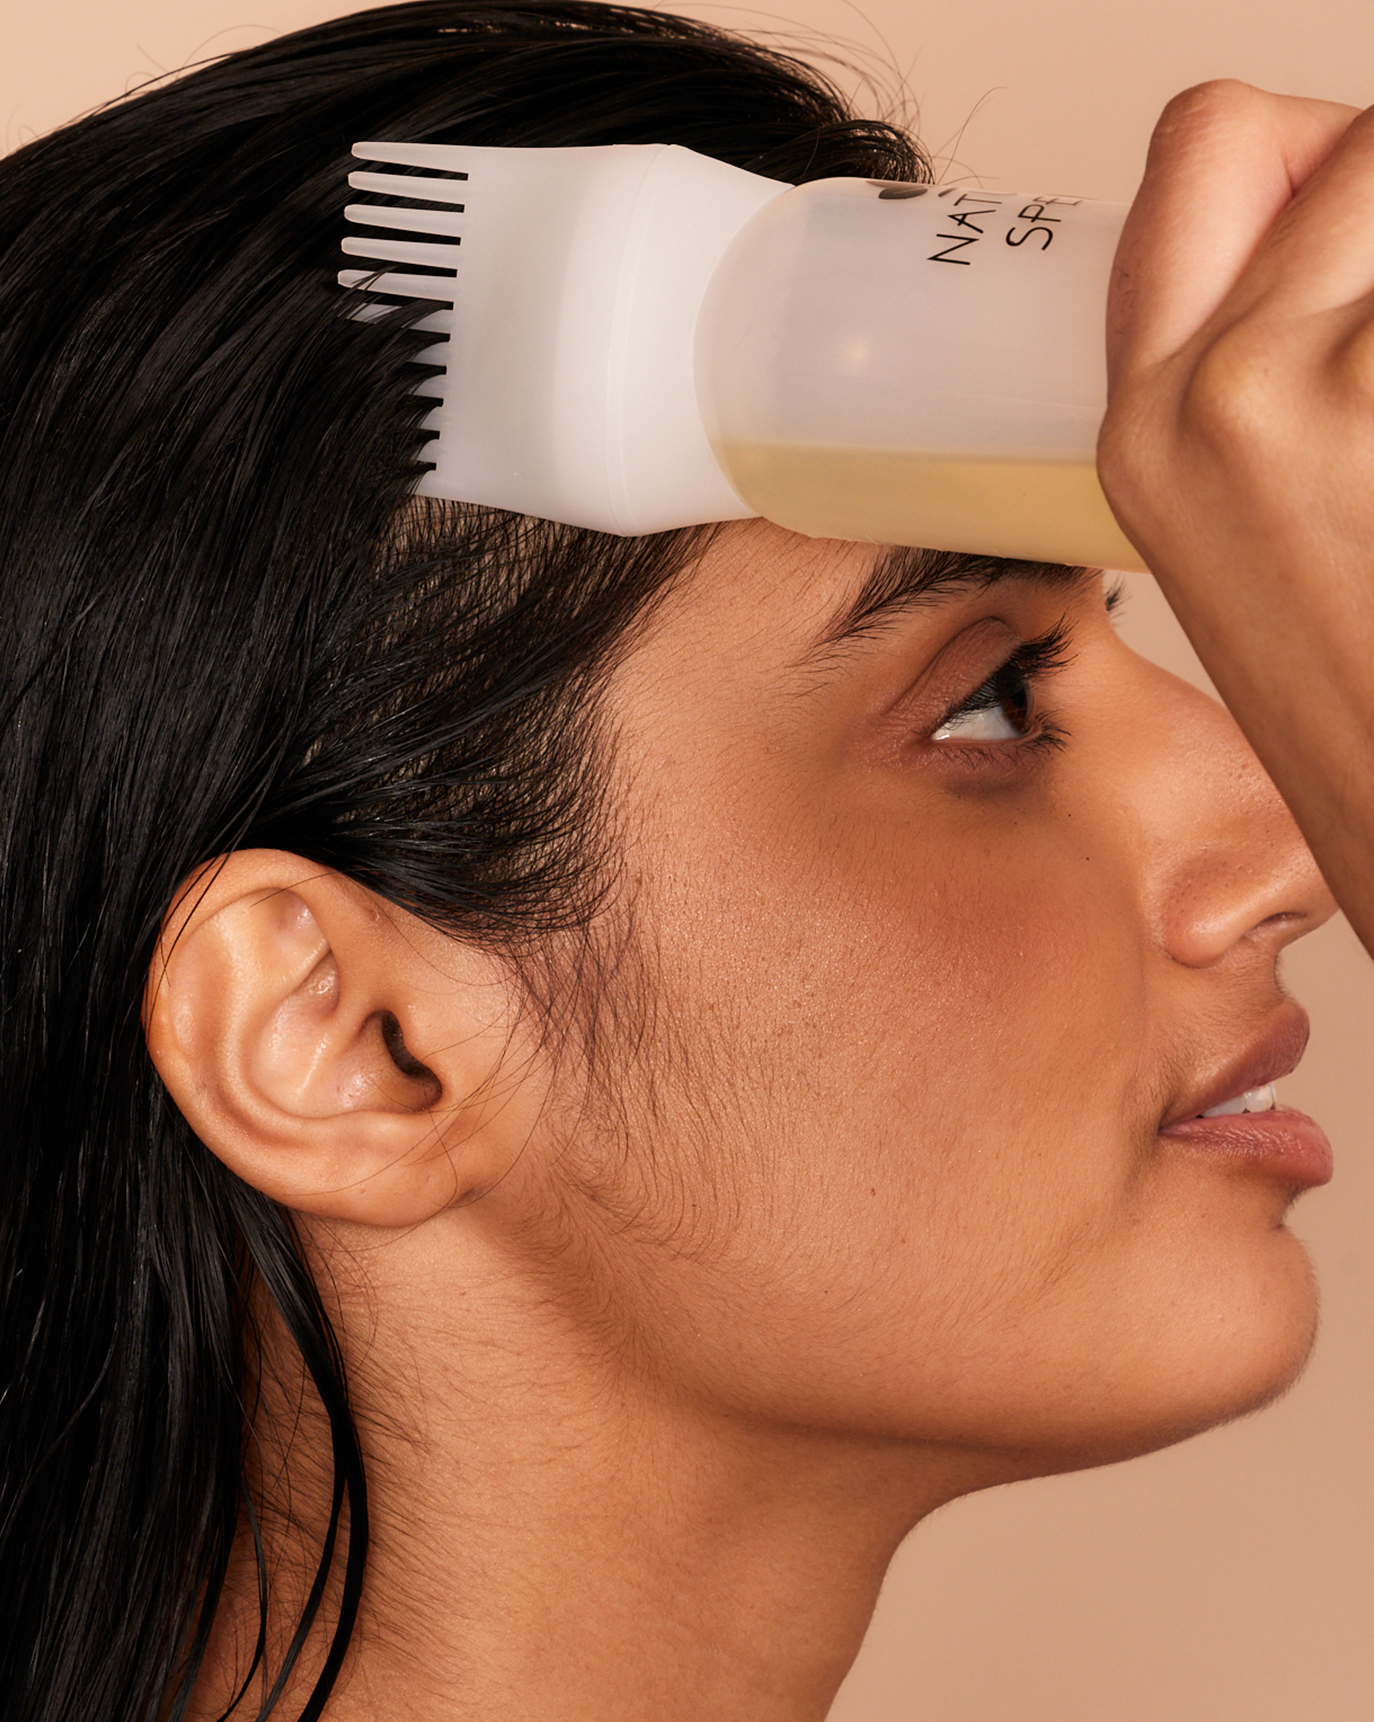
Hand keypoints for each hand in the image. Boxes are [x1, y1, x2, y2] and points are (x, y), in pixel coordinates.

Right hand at [1098, 81, 1373, 953]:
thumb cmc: (1360, 705)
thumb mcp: (1236, 526)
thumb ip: (1250, 358)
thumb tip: (1333, 234)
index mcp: (1147, 427)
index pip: (1209, 140)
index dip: (1304, 154)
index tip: (1347, 234)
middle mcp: (1219, 396)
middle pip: (1351, 134)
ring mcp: (1334, 397)